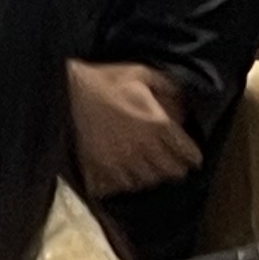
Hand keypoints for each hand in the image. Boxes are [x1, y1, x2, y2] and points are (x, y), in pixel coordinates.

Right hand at [69, 61, 202, 194]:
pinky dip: (126, 183)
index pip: (186, 152)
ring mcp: (119, 160)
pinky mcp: (98, 167)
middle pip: (169, 171)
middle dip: (175, 168)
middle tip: (174, 164)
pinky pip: (119, 186)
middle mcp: (142, 147)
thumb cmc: (105, 80)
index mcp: (156, 124)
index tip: (192, 157)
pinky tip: (126, 175)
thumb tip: (185, 101)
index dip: (192, 157)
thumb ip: (168, 86)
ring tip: (151, 170)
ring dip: (152, 176)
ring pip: (146, 181)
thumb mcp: (141, 74)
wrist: (66, 90)